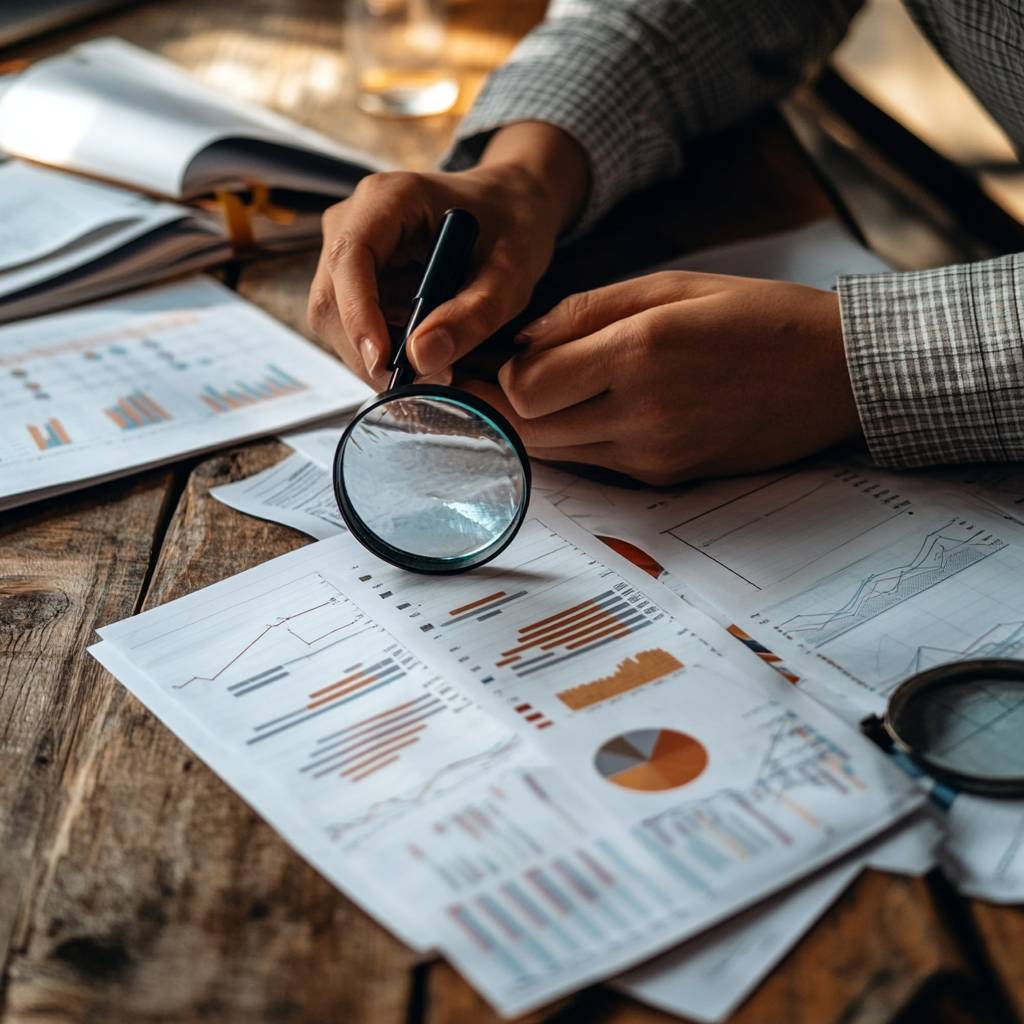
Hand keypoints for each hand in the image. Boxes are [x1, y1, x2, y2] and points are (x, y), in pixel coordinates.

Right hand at [307, 123, 588, 388]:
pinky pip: (351, 329)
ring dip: (377, 359)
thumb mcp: (511, 273)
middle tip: (428, 384)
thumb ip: (473, 314)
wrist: (512, 206)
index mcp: (388, 199)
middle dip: (371, 352)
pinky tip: (424, 359)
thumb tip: (422, 358)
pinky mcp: (354, 282)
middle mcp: (354, 221)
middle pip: (332, 300)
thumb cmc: (514, 227)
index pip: (349, 259)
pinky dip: (383, 355)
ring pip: (335, 322)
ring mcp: (348, 252)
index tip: (385, 364)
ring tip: (436, 372)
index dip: (359, 315)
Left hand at [464, 272, 861, 484]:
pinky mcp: (665, 477)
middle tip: (474, 382)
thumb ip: (586, 310)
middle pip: (527, 430)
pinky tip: (574, 411)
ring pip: (553, 454)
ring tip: (518, 394)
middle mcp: (642, 412)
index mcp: (641, 351)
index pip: (525, 386)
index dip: (496, 373)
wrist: (835, 376)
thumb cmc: (757, 317)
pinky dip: (569, 440)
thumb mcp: (671, 286)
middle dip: (493, 406)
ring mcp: (653, 454)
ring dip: (527, 427)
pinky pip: (592, 464)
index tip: (491, 354)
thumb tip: (520, 339)